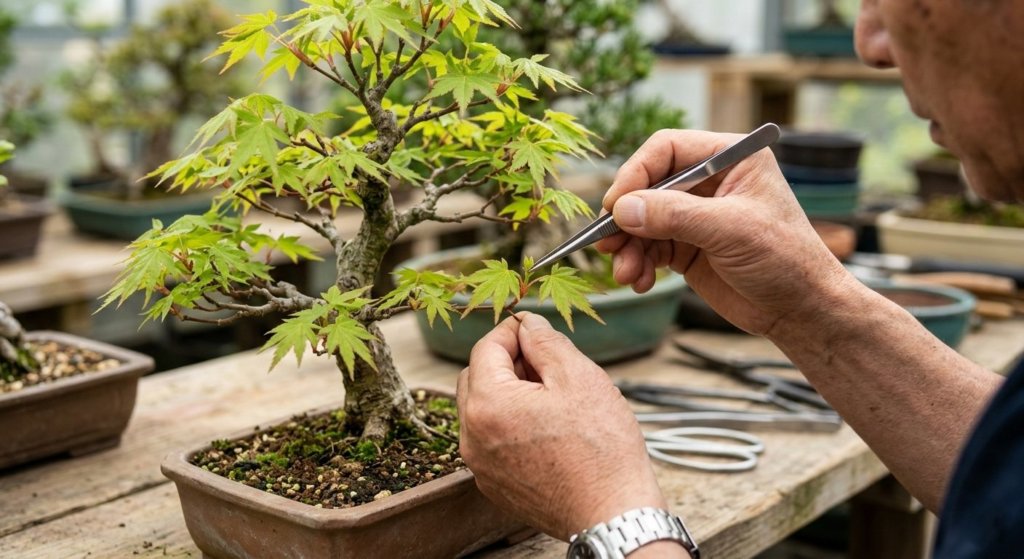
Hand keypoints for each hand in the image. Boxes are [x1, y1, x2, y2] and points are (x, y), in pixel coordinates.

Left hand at [456, 313, 666, 540]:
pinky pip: (491, 441)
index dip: (511, 331)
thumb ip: (545, 341)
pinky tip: (547, 428)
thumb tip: (526, 322)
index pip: (485, 348)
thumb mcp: (578, 377)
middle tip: (546, 362)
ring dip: (508, 393)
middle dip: (507, 362)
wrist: (612, 513)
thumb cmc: (601, 447)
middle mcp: (472, 436)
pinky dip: (510, 424)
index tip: (535, 328)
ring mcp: (480, 466)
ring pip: (483, 410)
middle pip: (476, 378)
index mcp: (488, 404)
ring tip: (551, 397)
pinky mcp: (493, 485)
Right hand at [597, 129, 856, 335]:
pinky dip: (638, 264)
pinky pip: (648, 248)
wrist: (801, 310)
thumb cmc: (785, 259)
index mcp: (729, 158)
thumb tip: (622, 209)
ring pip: (642, 221)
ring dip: (628, 247)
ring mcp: (695, 215)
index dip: (636, 174)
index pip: (667, 149)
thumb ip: (675, 215)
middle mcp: (709, 182)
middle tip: (607, 244)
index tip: (616, 206)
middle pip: (647, 186)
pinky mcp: (687, 246)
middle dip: (625, 218)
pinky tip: (639, 282)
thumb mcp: (731, 230)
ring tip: (626, 274)